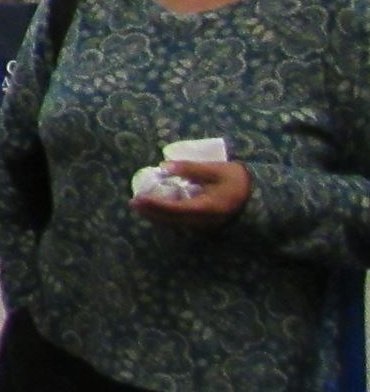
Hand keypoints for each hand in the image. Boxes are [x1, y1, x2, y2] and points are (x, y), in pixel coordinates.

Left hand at [132, 159, 250, 228]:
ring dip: (157, 215)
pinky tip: (158, 208)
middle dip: (151, 212)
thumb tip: (164, 167)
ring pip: (175, 223)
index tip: (138, 199)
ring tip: (141, 206)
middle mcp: (203, 220)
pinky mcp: (205, 223)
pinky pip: (182, 222)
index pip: (174, 209)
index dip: (154, 205)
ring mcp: (204, 224)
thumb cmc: (237, 180)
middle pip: (171, 219)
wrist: (259, 196)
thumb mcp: (216, 170)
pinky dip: (167, 216)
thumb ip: (190, 169)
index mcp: (206, 207)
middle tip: (133, 203)